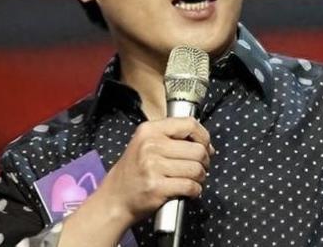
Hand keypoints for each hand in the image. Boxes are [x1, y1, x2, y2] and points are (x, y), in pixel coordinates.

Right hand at [96, 117, 214, 224]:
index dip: (204, 136)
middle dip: (204, 161)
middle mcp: (150, 145)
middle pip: (197, 149)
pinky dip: (195, 190)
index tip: (205, 146)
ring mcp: (153, 166)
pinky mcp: (157, 187)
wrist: (115, 198)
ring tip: (194, 180)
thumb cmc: (135, 171)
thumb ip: (173, 138)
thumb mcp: (146, 144)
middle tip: (200, 168)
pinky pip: (190, 186)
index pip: (189, 124)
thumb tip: (207, 145)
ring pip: (196, 169)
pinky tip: (190, 191)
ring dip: (200, 177)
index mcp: (150, 130)